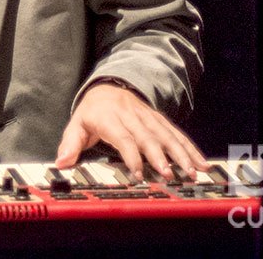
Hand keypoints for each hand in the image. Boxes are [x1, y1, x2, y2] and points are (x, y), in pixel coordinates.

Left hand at [56, 82, 209, 181]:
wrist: (107, 86)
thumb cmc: (92, 112)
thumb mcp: (77, 124)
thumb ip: (70, 144)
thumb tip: (61, 163)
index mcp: (108, 118)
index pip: (122, 137)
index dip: (131, 155)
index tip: (139, 173)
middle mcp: (130, 116)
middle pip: (147, 136)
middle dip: (160, 156)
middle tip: (169, 175)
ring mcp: (147, 116)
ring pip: (165, 134)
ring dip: (180, 153)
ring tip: (191, 171)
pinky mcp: (158, 119)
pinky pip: (176, 133)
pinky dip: (189, 147)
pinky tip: (201, 162)